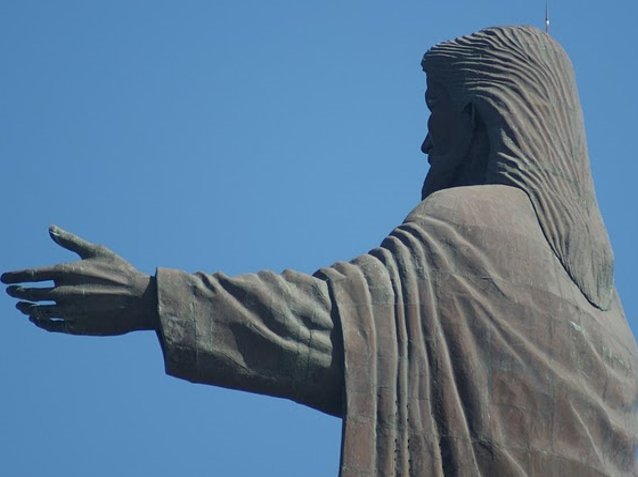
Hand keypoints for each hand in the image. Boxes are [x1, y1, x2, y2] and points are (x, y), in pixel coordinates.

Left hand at [2, 225, 157, 334]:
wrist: (140, 300)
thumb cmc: (121, 272)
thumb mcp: (97, 251)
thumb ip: (70, 241)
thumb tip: (50, 229)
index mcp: (65, 271)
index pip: (30, 275)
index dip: (13, 277)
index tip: (4, 279)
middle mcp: (62, 292)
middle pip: (29, 294)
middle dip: (18, 293)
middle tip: (13, 292)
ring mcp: (67, 311)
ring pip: (37, 311)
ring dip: (28, 309)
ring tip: (24, 307)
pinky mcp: (76, 326)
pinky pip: (50, 325)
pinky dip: (41, 322)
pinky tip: (39, 319)